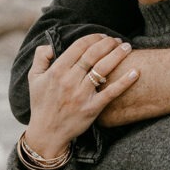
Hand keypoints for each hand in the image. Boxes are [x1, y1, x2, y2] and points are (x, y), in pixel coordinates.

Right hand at [24, 35, 138, 156]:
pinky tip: (136, 72)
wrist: (47, 133)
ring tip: (127, 47)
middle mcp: (69, 81)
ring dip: (118, 55)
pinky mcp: (92, 108)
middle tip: (117, 40)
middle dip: (108, 43)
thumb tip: (51, 45)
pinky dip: (125, 82)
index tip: (102, 36)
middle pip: (93, 54)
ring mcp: (82, 94)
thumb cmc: (41, 104)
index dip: (93, 38)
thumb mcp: (33, 78)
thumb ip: (40, 58)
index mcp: (57, 71)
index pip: (79, 47)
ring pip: (103, 69)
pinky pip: (111, 92)